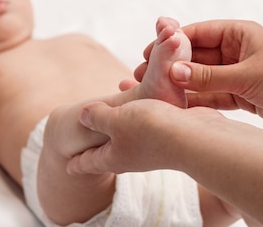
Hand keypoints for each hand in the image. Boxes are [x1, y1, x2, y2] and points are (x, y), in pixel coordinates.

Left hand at [67, 99, 223, 174]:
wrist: (195, 136)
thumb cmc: (150, 130)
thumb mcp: (115, 120)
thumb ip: (97, 117)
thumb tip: (83, 115)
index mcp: (114, 157)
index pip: (90, 162)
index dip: (77, 163)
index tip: (67, 168)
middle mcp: (132, 154)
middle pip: (109, 151)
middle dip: (97, 145)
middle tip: (85, 143)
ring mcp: (152, 145)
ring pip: (129, 133)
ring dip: (119, 120)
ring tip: (111, 109)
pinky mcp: (170, 133)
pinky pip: (148, 119)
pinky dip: (140, 108)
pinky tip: (140, 93)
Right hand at [134, 20, 262, 132]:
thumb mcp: (246, 75)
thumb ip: (208, 76)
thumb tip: (173, 73)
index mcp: (237, 33)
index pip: (196, 33)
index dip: (170, 43)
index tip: (147, 52)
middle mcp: (234, 50)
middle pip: (194, 56)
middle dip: (169, 67)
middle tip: (142, 76)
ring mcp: (236, 73)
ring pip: (200, 78)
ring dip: (180, 86)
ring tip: (152, 94)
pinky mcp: (241, 94)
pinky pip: (212, 96)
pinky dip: (196, 102)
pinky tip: (175, 108)